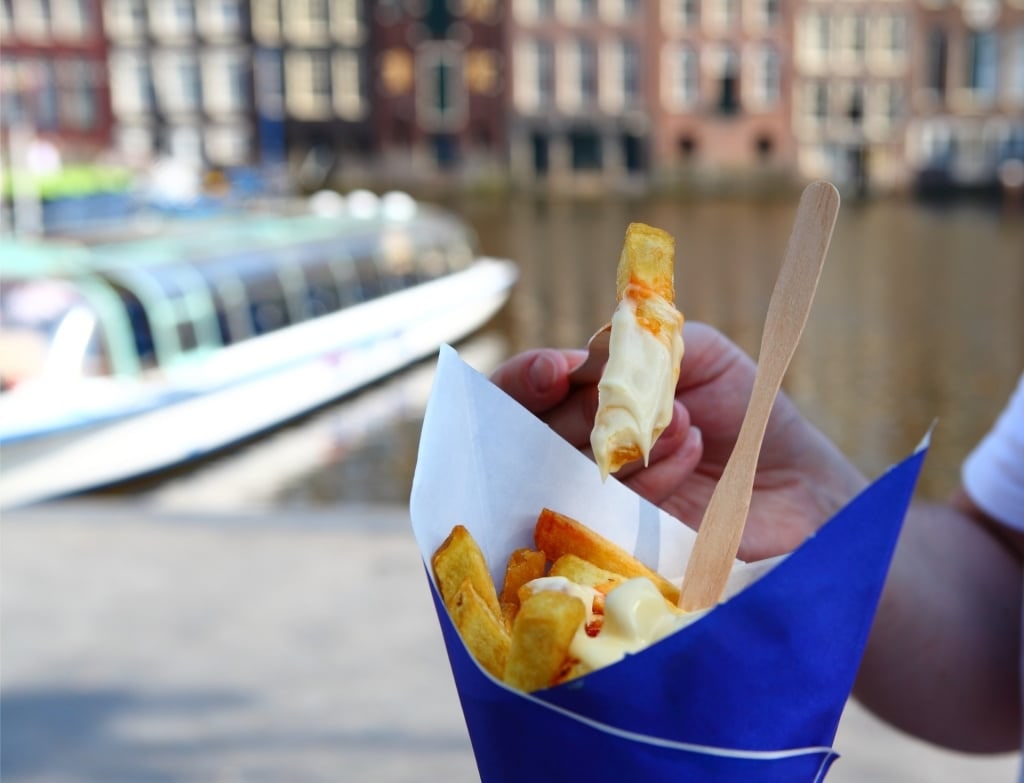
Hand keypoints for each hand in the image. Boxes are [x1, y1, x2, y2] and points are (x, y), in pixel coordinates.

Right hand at [489, 322, 867, 561]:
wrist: (800, 483)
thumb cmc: (750, 410)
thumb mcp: (703, 355)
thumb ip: (650, 343)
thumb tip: (595, 353)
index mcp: (598, 397)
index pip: (535, 386)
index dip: (529, 376)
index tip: (556, 370)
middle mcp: (588, 446)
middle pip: (531, 431)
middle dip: (569, 408)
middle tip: (594, 394)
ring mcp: (604, 496)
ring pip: (570, 467)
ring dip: (629, 433)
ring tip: (686, 422)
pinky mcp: (628, 536)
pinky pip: (613, 506)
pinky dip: (653, 471)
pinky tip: (694, 452)